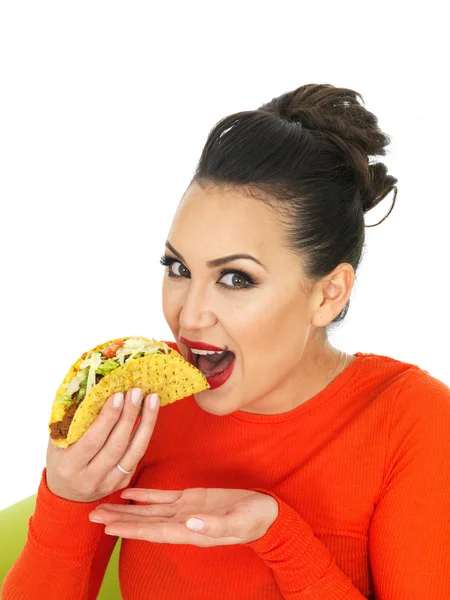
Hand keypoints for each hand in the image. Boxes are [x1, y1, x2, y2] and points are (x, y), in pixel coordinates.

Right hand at [46, 388, 159, 501]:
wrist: (67, 493)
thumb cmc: (61, 458)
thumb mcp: (58, 441)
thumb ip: (72, 420)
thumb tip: (91, 388)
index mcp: (69, 466)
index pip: (92, 441)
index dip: (107, 418)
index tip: (118, 395)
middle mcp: (90, 478)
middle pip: (116, 445)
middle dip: (129, 416)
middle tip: (136, 391)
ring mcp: (109, 483)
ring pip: (134, 452)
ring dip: (146, 423)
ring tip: (152, 399)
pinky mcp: (123, 482)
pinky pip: (138, 456)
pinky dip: (145, 434)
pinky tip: (150, 415)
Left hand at [89, 487, 278, 545]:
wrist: (264, 512)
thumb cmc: (254, 519)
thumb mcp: (239, 521)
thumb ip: (216, 523)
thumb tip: (190, 522)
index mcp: (191, 531)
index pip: (154, 532)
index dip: (131, 529)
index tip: (108, 529)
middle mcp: (181, 522)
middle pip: (144, 523)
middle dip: (118, 521)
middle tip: (92, 516)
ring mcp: (184, 510)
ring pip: (148, 510)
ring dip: (125, 508)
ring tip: (102, 506)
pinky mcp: (190, 497)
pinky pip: (162, 497)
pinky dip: (144, 495)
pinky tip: (128, 492)